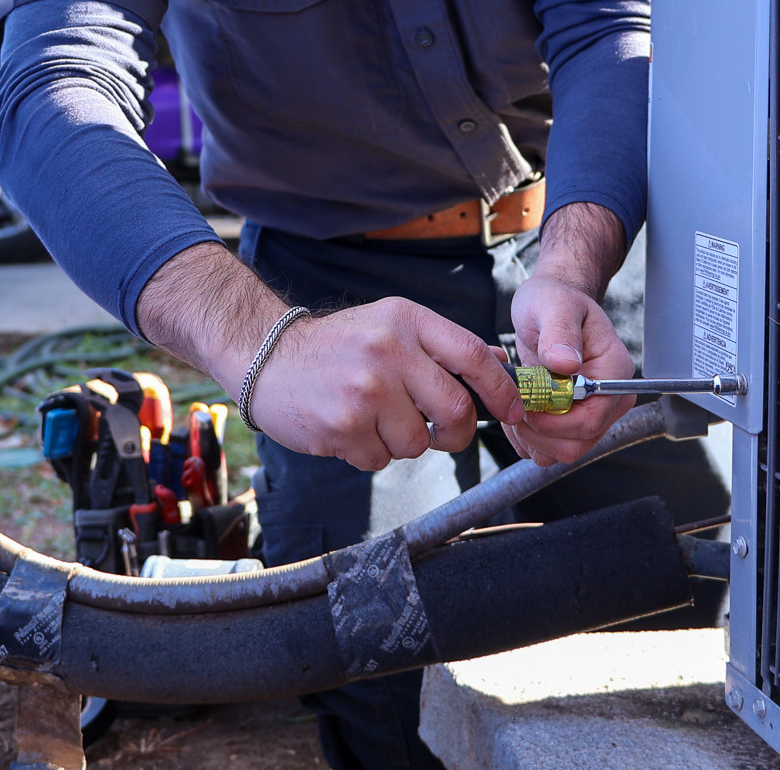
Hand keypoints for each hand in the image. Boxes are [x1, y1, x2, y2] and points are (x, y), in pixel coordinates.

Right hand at [244, 299, 524, 470]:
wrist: (266, 355)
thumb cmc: (338, 346)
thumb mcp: (391, 326)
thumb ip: (442, 346)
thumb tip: (499, 366)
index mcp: (407, 320)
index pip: (473, 356)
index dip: (502, 390)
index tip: (513, 411)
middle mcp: (389, 350)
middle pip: (456, 409)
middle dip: (457, 432)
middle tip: (443, 433)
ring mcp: (365, 389)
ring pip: (418, 442)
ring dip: (402, 442)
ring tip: (373, 419)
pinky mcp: (344, 425)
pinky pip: (381, 459)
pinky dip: (370, 453)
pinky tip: (348, 427)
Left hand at [502, 202, 635, 466]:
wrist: (550, 308)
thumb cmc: (555, 301)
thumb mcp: (554, 306)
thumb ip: (560, 332)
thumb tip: (565, 363)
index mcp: (614, 374)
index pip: (590, 420)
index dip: (553, 421)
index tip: (527, 401)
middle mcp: (609, 400)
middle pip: (576, 444)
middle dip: (537, 430)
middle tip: (516, 400)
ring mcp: (592, 414)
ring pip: (561, 451)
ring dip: (530, 435)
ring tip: (516, 400)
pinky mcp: (572, 423)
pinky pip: (548, 449)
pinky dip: (527, 437)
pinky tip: (519, 407)